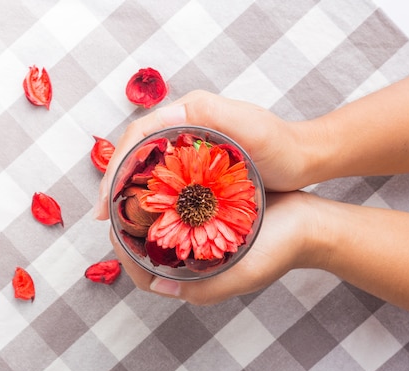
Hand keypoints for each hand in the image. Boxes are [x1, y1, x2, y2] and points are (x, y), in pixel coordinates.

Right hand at [95, 90, 316, 219]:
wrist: (304, 158)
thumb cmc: (280, 144)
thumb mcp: (249, 126)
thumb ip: (211, 114)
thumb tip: (164, 117)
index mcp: (188, 112)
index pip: (138, 134)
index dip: (117, 165)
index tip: (107, 198)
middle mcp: (183, 125)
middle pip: (135, 150)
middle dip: (114, 181)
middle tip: (103, 215)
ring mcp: (189, 144)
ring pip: (145, 165)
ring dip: (127, 190)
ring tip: (116, 220)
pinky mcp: (197, 162)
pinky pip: (162, 177)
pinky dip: (148, 195)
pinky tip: (144, 215)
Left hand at [110, 192, 322, 304]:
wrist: (311, 223)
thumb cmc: (280, 250)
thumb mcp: (243, 275)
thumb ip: (201, 289)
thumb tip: (156, 287)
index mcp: (196, 279)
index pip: (145, 274)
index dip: (124, 254)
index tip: (113, 228)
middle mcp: (193, 260)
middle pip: (148, 249)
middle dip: (130, 227)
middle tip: (118, 201)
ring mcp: (201, 239)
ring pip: (161, 228)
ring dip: (144, 210)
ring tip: (132, 188)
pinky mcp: (209, 218)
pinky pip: (178, 209)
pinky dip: (166, 197)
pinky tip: (160, 179)